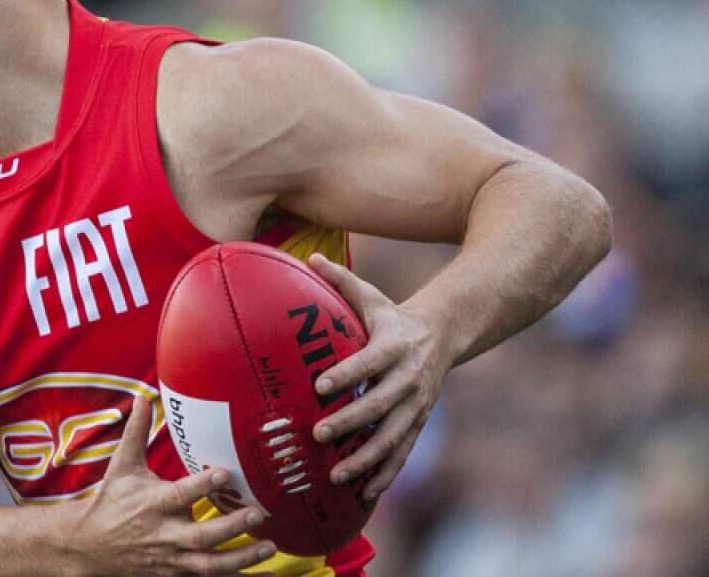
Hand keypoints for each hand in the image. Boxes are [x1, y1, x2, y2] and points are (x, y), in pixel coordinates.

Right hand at [68, 396, 277, 575]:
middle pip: (200, 537)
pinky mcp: (177, 576)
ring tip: (269, 547)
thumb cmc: (111, 501)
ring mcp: (172, 560)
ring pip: (208, 566)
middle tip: (257, 514)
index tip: (224, 473)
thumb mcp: (121, 466)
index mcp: (153, 504)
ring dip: (240, 559)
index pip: (180, 494)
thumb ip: (136, 433)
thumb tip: (142, 397)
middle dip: (229, 527)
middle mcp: (164, 534)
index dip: (202, 486)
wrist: (89, 546)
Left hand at [307, 253, 450, 501]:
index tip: (319, 386)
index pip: (368, 362)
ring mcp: (415, 405)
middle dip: (350, 422)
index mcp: (393, 346)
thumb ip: (339, 279)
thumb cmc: (390, 317)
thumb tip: (308, 257)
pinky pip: (402, 452)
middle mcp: (408, 378)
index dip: (346, 374)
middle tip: (318, 434)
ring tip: (337, 474)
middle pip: (379, 405)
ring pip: (392, 437)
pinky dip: (385, 474)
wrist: (442, 335)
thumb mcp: (370, 295)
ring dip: (366, 458)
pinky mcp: (417, 423)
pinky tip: (364, 493)